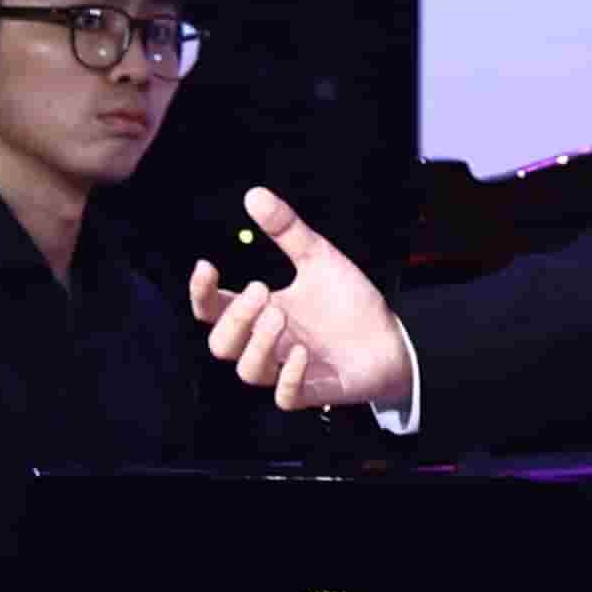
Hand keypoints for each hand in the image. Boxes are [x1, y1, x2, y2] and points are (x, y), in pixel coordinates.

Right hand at [188, 184, 416, 416]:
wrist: (391, 338)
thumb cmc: (349, 304)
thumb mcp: (319, 259)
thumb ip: (286, 230)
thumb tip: (254, 194)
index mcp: (260, 312)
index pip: (212, 310)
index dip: (200, 293)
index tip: (206, 265)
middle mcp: (267, 343)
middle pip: (221, 344)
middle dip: (234, 318)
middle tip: (260, 290)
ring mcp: (287, 369)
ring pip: (248, 371)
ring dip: (257, 343)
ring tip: (280, 315)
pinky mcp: (313, 391)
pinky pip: (285, 397)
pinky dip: (289, 376)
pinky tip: (302, 351)